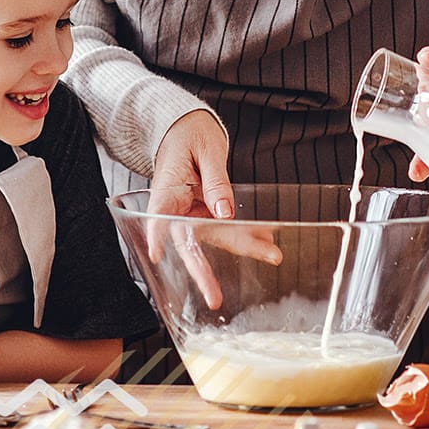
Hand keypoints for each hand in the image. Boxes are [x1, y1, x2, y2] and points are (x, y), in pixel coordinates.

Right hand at [148, 110, 281, 309]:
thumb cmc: (188, 136)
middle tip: (214, 298)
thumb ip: (215, 181)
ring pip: (216, 238)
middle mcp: (177, 210)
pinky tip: (267, 240)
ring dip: (243, 248)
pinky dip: (248, 233)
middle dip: (203, 273)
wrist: (186, 130)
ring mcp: (192, 214)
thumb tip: (225, 210)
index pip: (158, 217)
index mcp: (166, 191)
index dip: (157, 236)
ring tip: (272, 255)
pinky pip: (227, 227)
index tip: (156, 255)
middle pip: (188, 244)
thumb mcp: (205, 152)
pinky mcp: (207, 213)